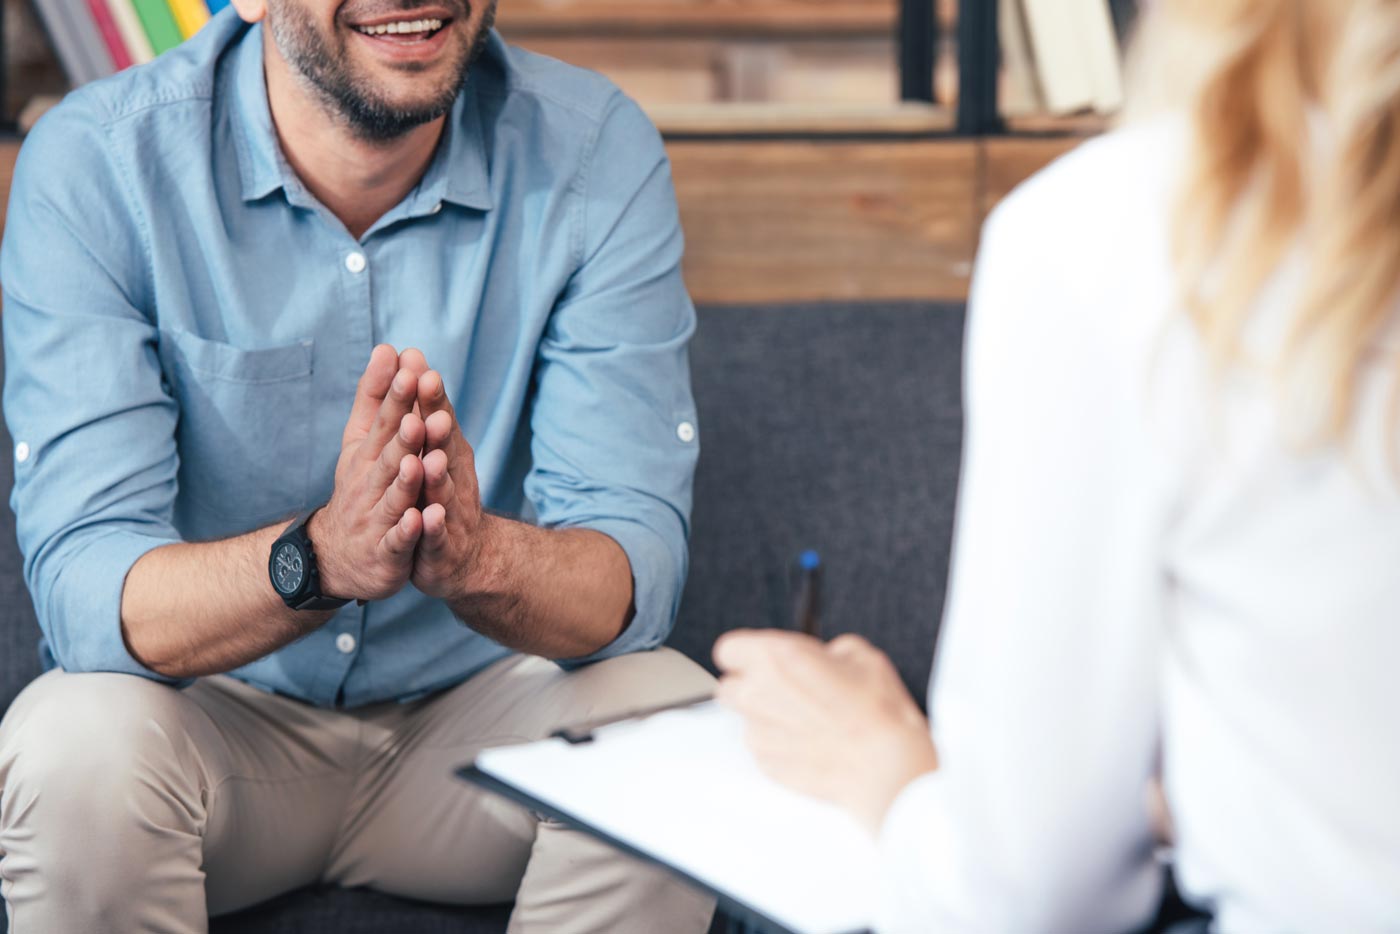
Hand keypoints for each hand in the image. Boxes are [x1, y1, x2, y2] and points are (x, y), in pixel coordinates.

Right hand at [310, 345, 430, 600]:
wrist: (338, 554)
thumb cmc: (360, 486)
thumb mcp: (362, 440)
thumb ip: (377, 397)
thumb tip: (388, 348)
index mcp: (368, 453)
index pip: (385, 421)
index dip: (397, 397)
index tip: (410, 369)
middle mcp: (369, 482)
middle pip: (389, 457)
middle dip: (405, 436)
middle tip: (420, 414)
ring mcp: (377, 517)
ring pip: (394, 497)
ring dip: (407, 480)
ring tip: (420, 462)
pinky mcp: (387, 551)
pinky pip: (397, 541)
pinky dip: (407, 531)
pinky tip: (419, 519)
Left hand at [410, 368, 495, 599]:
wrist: (464, 557)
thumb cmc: (442, 494)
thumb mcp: (433, 448)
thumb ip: (421, 407)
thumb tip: (411, 356)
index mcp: (445, 451)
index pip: (436, 417)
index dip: (427, 392)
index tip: (417, 360)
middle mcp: (453, 476)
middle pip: (444, 445)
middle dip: (435, 418)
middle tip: (427, 389)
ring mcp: (449, 511)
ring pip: (442, 489)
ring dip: (437, 473)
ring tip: (431, 457)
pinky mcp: (441, 545)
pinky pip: (437, 535)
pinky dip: (433, 526)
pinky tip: (428, 517)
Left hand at [714, 630, 938, 835]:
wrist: (886, 769)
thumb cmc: (877, 712)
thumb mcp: (861, 656)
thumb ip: (826, 651)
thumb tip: (821, 657)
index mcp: (776, 657)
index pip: (728, 649)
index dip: (747, 654)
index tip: (762, 659)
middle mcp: (757, 693)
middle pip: (729, 686)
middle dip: (751, 686)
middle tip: (786, 690)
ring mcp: (758, 732)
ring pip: (745, 718)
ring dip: (766, 716)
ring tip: (807, 721)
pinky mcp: (765, 764)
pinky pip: (761, 747)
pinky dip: (778, 744)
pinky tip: (811, 744)